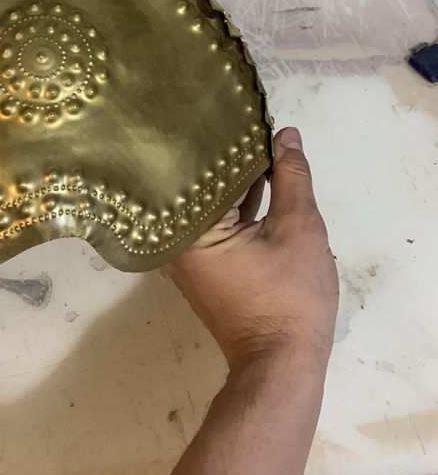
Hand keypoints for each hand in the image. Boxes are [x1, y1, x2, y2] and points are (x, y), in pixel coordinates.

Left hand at [167, 127, 338, 369]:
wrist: (281, 365)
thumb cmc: (289, 297)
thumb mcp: (299, 227)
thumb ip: (291, 177)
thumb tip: (286, 136)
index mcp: (187, 227)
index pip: (198, 167)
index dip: (220, 137)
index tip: (231, 109)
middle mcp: (175, 240)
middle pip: (198, 184)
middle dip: (224, 156)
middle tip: (242, 117)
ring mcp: (187, 256)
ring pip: (209, 204)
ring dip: (233, 181)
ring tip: (256, 142)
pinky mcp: (203, 267)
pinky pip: (215, 223)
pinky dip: (235, 206)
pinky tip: (257, 182)